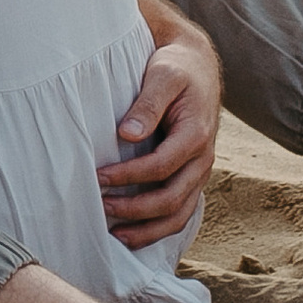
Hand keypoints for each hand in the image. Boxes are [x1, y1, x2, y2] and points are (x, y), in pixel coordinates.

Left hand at [99, 29, 219, 245]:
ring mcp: (200, 172)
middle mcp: (203, 158)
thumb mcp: (163, 76)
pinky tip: (134, 233)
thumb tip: (127, 134)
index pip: (162, 165)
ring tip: (116, 236)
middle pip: (172, 199)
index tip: (99, 177)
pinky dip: (159, 228)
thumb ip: (147, 104)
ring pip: (180, 214)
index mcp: (196, 134)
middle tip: (101, 208)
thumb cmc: (176, 69)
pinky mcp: (193, 177)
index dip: (130, 176)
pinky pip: (181, 212)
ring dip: (148, 229)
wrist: (198, 66)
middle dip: (136, 209)